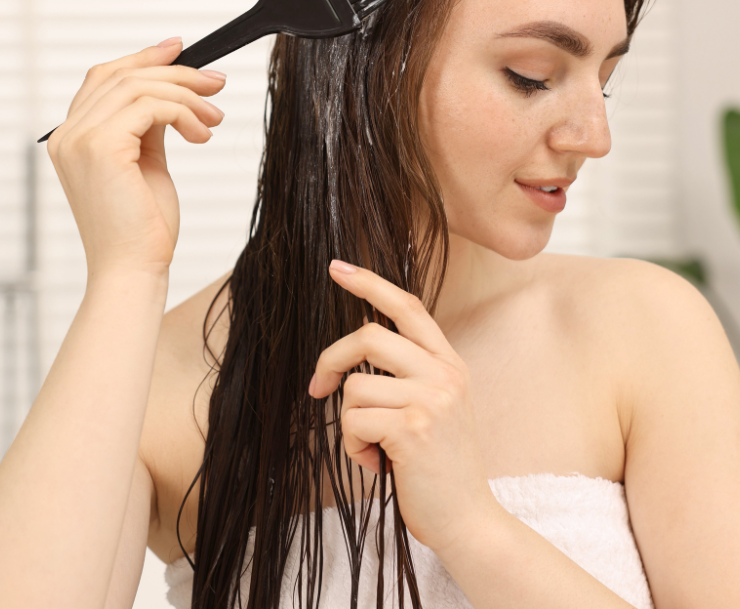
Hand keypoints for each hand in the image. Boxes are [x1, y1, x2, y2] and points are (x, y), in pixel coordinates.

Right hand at [46, 39, 225, 275]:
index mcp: (73, 138)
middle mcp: (68, 134)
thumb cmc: (142, 227)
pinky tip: (203, 134)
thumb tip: (171, 96)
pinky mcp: (101, 147)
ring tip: (216, 117)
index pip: (104, 79)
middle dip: (176, 73)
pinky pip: (150, 106)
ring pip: (139, 86)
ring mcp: (79, 139)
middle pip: (123, 75)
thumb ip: (148, 128)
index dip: (143, 58)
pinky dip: (184, 113)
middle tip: (216, 82)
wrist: (134, 268)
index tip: (181, 50)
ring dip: (187, 95)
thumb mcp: (146, 165)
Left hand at [308, 260, 498, 555]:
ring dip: (350, 423)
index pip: (408, 307)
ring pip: (354, 386)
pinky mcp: (413, 428)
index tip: (336, 268)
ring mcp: (431, 399)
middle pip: (367, 336)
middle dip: (331, 360)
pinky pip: (354, 420)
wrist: (468, 519)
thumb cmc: (439, 466)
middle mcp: (444, 374)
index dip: (370, 282)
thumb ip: (410, 372)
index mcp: (449, 363)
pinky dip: (353, 446)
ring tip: (373, 447)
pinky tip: (377, 464)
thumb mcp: (436, 406)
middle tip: (318, 387)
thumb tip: (356, 347)